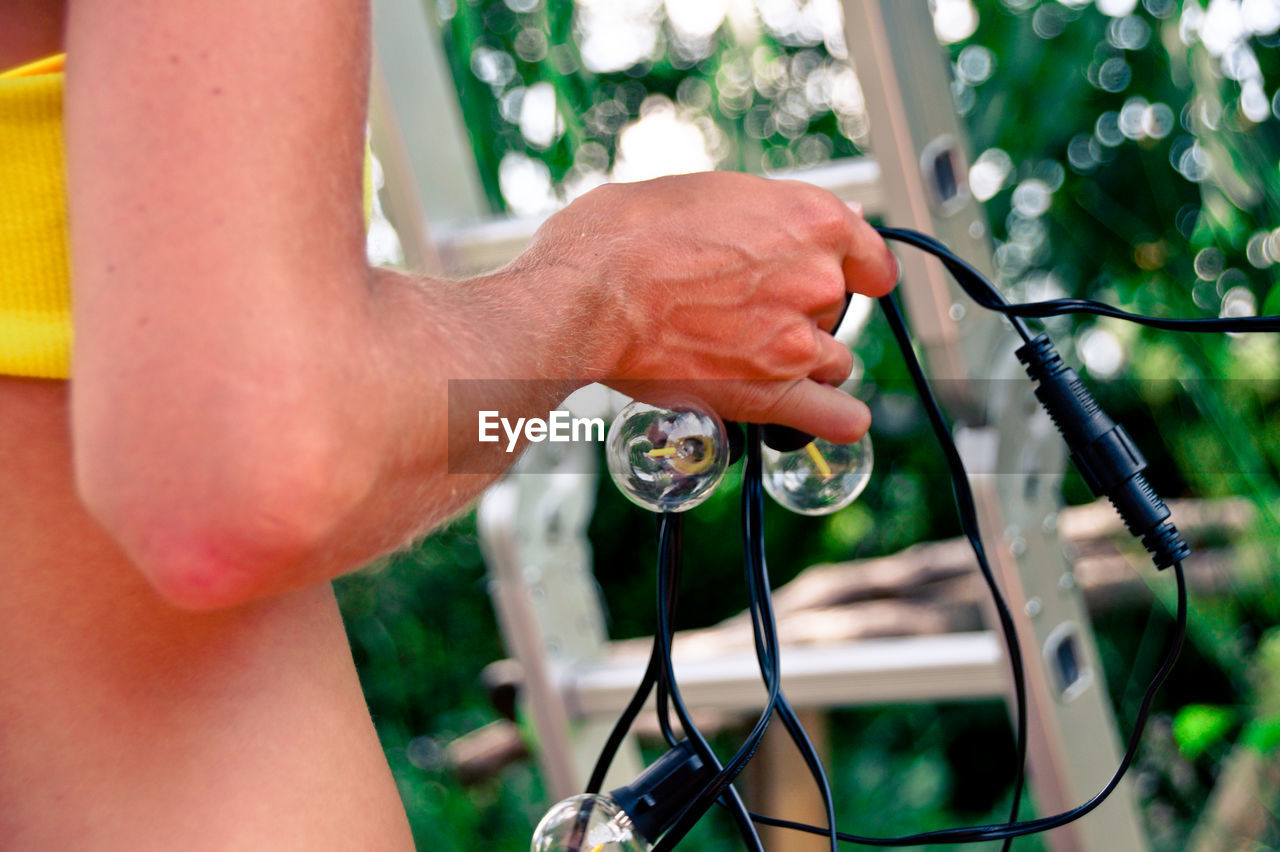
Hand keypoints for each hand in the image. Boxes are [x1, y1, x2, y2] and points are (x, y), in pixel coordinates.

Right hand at [521, 172, 898, 442]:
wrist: (588, 292)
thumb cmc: (630, 235)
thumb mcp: (712, 193)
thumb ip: (768, 215)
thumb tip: (794, 226)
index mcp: (812, 219)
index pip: (870, 258)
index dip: (853, 270)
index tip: (844, 280)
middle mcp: (817, 279)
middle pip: (837, 309)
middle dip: (802, 311)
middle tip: (745, 309)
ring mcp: (798, 341)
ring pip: (833, 361)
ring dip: (803, 362)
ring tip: (750, 355)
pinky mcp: (771, 393)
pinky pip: (837, 417)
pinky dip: (834, 419)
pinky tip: (828, 415)